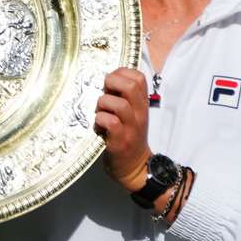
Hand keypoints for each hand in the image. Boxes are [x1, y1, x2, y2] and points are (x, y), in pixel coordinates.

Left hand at [94, 67, 152, 192]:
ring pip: (120, 104)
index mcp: (141, 104)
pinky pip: (111, 122)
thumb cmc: (128, 137)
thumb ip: (123, 98)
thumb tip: (106, 81)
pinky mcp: (120, 141)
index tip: (111, 81)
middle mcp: (139, 113)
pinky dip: (100, 119)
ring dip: (104, 103)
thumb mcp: (132, 115)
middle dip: (112, 82)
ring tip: (99, 111)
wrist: (135, 168)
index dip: (122, 72)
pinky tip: (98, 125)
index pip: (139, 77)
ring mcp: (131, 127)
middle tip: (104, 91)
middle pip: (132, 86)